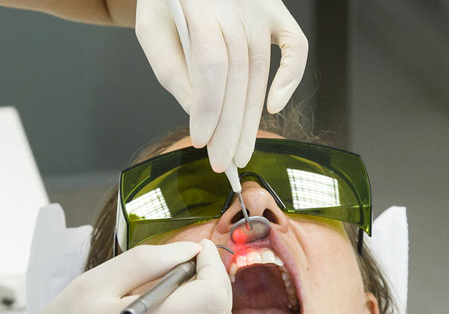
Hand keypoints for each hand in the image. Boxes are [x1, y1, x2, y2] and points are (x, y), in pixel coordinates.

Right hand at [0, 239, 295, 313]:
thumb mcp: (93, 284)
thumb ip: (146, 262)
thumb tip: (186, 252)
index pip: (211, 286)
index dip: (209, 261)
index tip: (194, 251)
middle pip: (221, 307)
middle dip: (214, 280)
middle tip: (190, 268)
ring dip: (218, 307)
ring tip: (190, 297)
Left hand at [135, 0, 307, 170]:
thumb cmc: (168, 1)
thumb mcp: (152, 28)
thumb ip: (171, 70)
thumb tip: (197, 115)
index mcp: (199, 6)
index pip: (211, 64)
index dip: (208, 108)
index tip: (202, 142)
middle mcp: (235, 6)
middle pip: (238, 75)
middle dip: (230, 126)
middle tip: (223, 162)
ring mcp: (261, 9)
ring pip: (260, 71)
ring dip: (251, 118)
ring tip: (241, 151)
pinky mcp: (277, 14)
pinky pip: (296, 47)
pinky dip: (291, 78)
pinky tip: (274, 107)